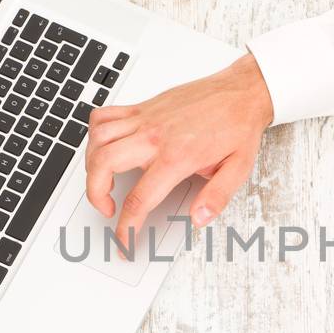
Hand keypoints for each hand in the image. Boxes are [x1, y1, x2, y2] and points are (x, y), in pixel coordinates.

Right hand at [85, 52, 273, 250]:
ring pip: (98, 139)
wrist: (242, 91)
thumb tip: (199, 219)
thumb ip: (216, 197)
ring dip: (91, 165)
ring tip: (102, 181)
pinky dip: (94, 133)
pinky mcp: (142, 107)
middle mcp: (155, 136)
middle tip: (108, 209)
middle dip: (95, 195)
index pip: (140, 199)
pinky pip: (104, 115)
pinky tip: (103, 147)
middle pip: (104, 166)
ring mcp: (145, 119)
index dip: (127, 228)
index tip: (125, 241)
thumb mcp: (238, 169)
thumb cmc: (238, 125)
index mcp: (177, 156)